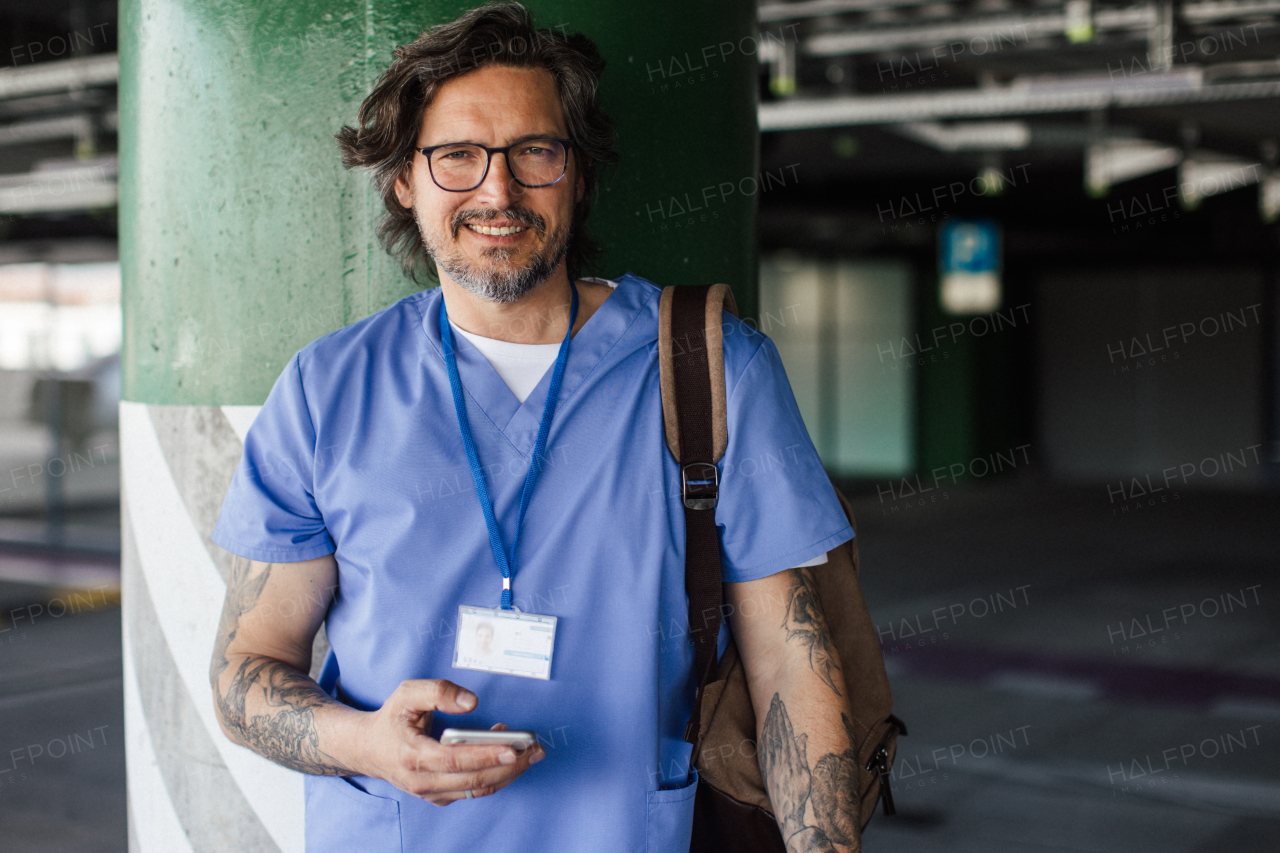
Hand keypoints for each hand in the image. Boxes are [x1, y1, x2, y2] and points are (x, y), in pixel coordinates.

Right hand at [356, 679, 544, 805]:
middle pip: (473, 780)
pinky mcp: (439, 796)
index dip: (486, 755)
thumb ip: (438, 692)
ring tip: (531, 753)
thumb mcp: (407, 693)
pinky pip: (473, 791)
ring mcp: (430, 793)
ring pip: (477, 790)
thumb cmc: (391, 719)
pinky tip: (508, 756)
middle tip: (535, 749)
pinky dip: (494, 775)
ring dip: (508, 773)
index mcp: (412, 756)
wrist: (368, 749)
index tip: (514, 747)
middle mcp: (421, 782)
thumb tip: (471, 702)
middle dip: (510, 765)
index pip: (455, 760)